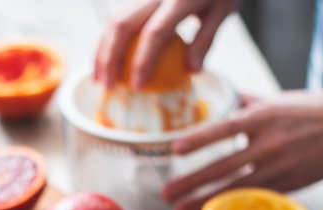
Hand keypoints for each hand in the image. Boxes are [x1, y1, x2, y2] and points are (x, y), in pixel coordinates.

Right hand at [94, 0, 238, 88]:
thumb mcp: (223, 9)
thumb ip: (206, 40)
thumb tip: (192, 71)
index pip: (155, 32)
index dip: (143, 61)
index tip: (137, 86)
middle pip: (123, 24)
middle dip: (110, 58)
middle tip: (108, 86)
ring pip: (114, 19)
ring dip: (102, 51)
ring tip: (99, 78)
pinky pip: (118, 16)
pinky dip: (107, 41)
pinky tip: (105, 61)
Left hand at [163, 90, 322, 209]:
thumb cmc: (318, 108)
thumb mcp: (281, 99)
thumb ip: (250, 102)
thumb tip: (227, 97)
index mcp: (264, 116)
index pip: (223, 129)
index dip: (199, 140)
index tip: (175, 149)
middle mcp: (268, 143)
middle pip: (222, 166)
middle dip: (191, 182)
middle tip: (166, 193)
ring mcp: (279, 167)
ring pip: (234, 189)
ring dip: (204, 202)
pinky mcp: (289, 184)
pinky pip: (253, 198)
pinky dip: (231, 205)